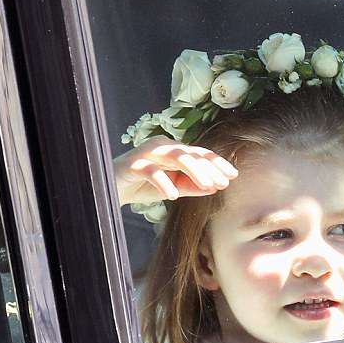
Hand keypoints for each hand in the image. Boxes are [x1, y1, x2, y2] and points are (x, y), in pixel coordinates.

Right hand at [113, 136, 238, 205]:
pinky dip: (163, 182)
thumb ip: (192, 186)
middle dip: (209, 168)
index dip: (217, 163)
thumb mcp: (172, 188)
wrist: (110, 189)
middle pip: (191, 153)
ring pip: (175, 156)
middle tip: (223, 183)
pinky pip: (151, 171)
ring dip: (194, 171)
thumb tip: (215, 187)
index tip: (233, 175)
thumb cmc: (143, 186)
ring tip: (206, 186)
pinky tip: (172, 195)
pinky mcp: (132, 164)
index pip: (199, 153)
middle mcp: (162, 147)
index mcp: (173, 150)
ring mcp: (147, 153)